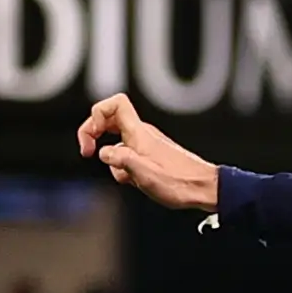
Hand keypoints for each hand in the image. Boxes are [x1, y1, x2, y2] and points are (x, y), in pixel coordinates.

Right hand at [76, 93, 219, 209]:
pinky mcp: (150, 155)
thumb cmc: (179, 183)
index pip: (115, 104)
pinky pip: (126, 154)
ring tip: (124, 176)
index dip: (96, 114)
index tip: (92, 138)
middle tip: (87, 153)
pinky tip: (134, 181)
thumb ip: (122, 160)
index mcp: (139, 133)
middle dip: (92, 134)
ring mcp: (146, 144)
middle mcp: (142, 134)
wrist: (204, 188)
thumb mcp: (145, 175)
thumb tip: (103, 152)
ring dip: (110, 157)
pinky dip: (122, 166)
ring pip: (116, 140)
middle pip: (108, 119)